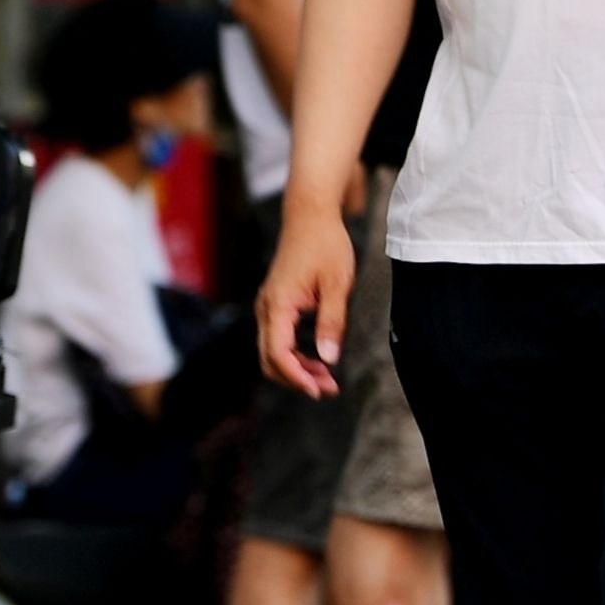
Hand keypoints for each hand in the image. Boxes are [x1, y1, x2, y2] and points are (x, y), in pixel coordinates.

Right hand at [257, 200, 355, 398]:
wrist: (310, 215)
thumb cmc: (326, 244)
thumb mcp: (337, 284)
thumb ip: (332, 323)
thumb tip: (329, 359)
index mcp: (279, 304)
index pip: (278, 353)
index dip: (297, 377)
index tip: (318, 390)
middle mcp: (266, 307)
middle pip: (270, 359)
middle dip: (297, 378)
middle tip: (328, 389)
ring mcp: (268, 306)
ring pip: (273, 351)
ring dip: (297, 368)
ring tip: (327, 380)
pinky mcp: (275, 304)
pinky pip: (278, 338)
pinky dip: (295, 354)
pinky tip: (318, 360)